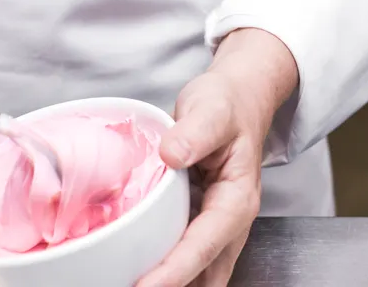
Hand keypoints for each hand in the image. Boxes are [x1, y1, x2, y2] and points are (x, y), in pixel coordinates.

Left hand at [136, 28, 297, 286]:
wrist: (238, 99)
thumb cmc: (226, 105)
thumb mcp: (211, 110)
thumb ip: (195, 131)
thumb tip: (172, 154)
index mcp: (236, 200)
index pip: (204, 244)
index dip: (175, 269)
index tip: (146, 286)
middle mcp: (230, 222)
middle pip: (206, 273)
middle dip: (174, 286)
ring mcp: (216, 226)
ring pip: (201, 273)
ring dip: (173, 282)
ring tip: (129, 284)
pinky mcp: (200, 222)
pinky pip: (188, 257)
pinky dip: (168, 271)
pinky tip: (137, 270)